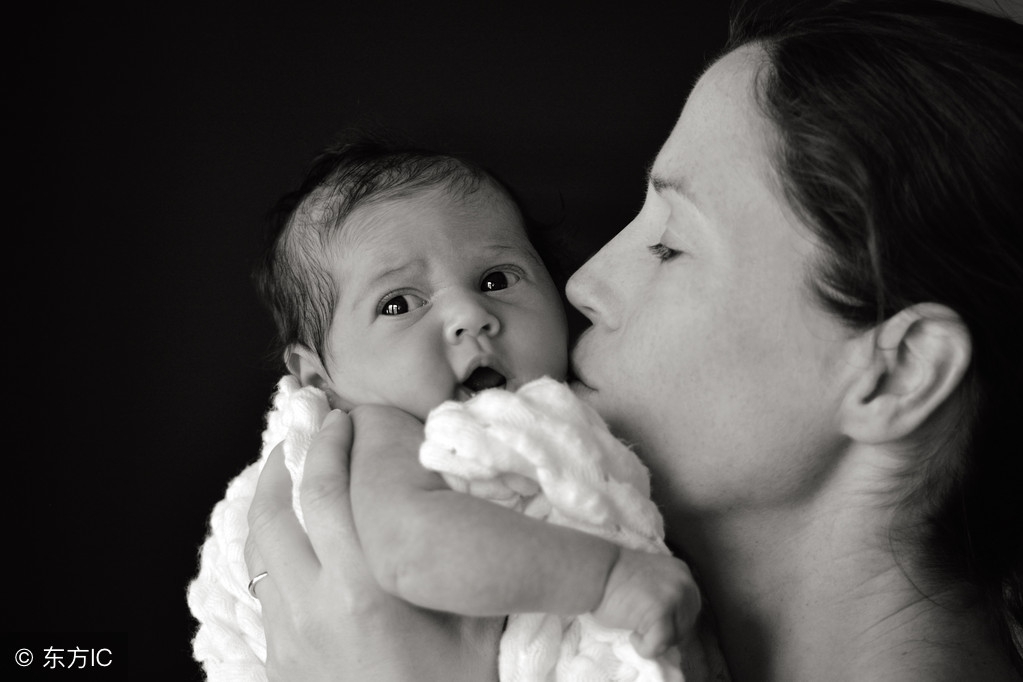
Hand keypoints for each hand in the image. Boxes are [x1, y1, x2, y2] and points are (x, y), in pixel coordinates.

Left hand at [246, 408, 501, 680]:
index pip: (329, 492)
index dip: (330, 444)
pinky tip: (283, 532)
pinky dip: (264, 544)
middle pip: (280, 509)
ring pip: (257, 546)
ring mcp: (288, 635)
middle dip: (292, 455)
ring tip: (284, 465)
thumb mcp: (477, 632)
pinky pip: (260, 585)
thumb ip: (472, 570)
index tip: (341, 416)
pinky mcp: (277, 659)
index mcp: (364, 591)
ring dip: (267, 496)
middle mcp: (314, 606)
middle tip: (310, 422)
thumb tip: (483, 508)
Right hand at [591, 547, 701, 658]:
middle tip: (641, 627)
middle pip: (686, 625)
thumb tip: (672, 622)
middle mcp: (684, 584)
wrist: (596, 570)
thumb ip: (666, 594)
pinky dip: (644, 648)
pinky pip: (659, 646)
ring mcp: (674, 597)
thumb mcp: (652, 579)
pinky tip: (631, 636)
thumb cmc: (614, 576)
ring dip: (654, 640)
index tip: (650, 620)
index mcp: (682, 573)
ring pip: (675, 638)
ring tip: (634, 629)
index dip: (672, 621)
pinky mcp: (661, 612)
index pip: (691, 609)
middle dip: (665, 632)